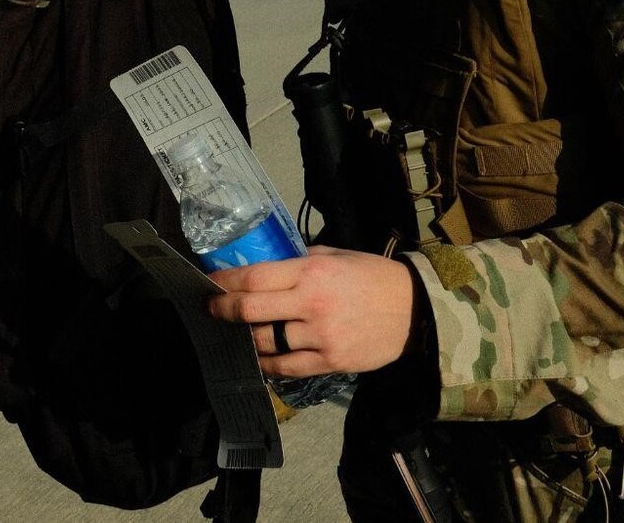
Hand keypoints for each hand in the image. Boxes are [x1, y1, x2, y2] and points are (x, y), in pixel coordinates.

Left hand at [205, 247, 415, 379]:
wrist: (414, 310)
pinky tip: (259, 358)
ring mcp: (320, 336)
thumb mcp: (334, 255)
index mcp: (311, 271)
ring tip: (237, 334)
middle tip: (211, 309)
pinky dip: (268, 364)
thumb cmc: (372, 276)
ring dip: (246, 338)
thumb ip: (299, 262)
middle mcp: (311, 303)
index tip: (209, 283)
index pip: (254, 278)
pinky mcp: (331, 361)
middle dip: (223, 310)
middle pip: (250, 310)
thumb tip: (264, 269)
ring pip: (266, 341)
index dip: (225, 282)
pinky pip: (288, 367)